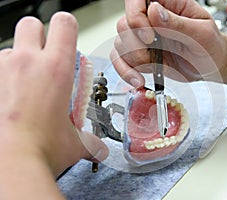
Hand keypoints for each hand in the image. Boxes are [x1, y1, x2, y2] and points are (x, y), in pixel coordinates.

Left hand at [0, 12, 107, 177]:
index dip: (67, 27)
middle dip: (39, 35)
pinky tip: (10, 98)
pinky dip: (3, 77)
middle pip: (31, 24)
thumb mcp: (76, 142)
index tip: (67, 40)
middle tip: (45, 56)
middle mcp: (27, 62)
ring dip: (18, 60)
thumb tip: (99, 149)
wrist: (10, 162)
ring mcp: (2, 71)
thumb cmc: (42, 148)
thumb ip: (90, 142)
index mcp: (56, 68)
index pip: (64, 24)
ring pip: (10, 48)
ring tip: (26, 84)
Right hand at [111, 0, 226, 86]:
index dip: (136, 16)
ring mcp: (143, 37)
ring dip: (133, 61)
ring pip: (120, 43)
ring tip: (153, 67)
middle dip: (136, 45)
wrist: (208, 67)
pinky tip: (137, 78)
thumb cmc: (209, 46)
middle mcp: (151, 18)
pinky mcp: (139, 54)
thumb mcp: (201, 34)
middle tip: (154, 56)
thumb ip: (178, 23)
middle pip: (124, 24)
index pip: (137, 0)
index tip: (149, 37)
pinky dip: (125, 71)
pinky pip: (120, 59)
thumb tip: (154, 11)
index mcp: (168, 4)